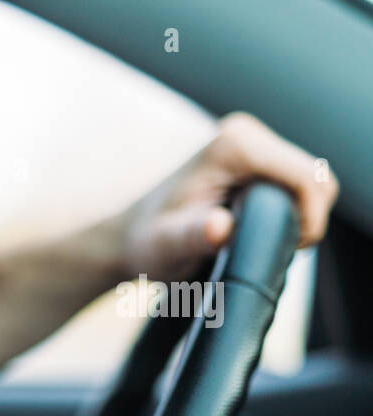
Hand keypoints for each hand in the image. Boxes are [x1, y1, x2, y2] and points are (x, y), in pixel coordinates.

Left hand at [121, 112, 339, 280]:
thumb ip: (193, 236)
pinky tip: (261, 232)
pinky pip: (295, 186)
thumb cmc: (146, 241)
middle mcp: (246, 135)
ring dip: (298, 217)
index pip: (306, 176)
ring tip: (262, 244)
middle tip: (272, 251)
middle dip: (305, 219)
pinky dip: (290, 212)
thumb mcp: (166, 246)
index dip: (310, 218)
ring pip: (309, 182)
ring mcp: (252, 145)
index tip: (288, 250)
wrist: (131, 235)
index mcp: (234, 145)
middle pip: (314, 177)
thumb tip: (220, 227)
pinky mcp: (255, 160)